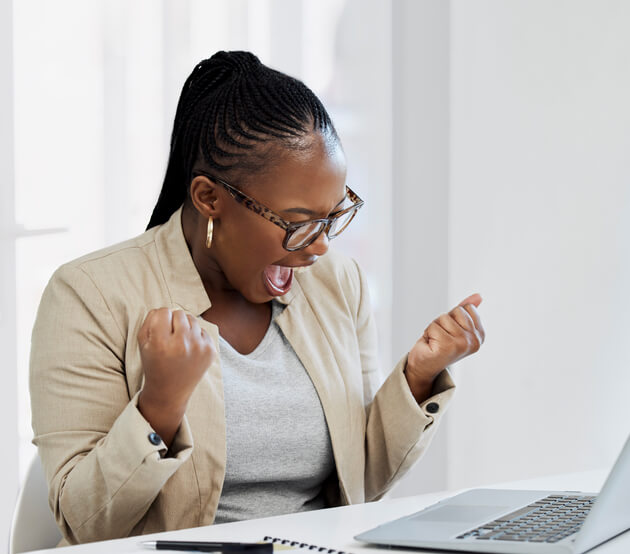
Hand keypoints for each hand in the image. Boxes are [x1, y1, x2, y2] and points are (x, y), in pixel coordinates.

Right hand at [137, 308, 215, 444]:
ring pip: (192, 319)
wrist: (170, 391)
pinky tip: (189, 350)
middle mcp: (182, 345)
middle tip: (169, 337)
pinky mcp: (210, 351)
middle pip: (179, 313)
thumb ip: (150, 320)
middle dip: (173, 322)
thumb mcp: (143, 343)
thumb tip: (165, 308)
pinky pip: (203, 330)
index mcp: (161, 344)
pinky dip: (196, 337)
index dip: (160, 319)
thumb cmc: (154, 364)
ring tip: (179, 343)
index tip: (159, 330)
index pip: (163, 311)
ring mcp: (199, 348)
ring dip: (185, 327)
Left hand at [405, 293, 484, 401]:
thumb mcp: (454, 324)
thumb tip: (479, 296)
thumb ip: (466, 311)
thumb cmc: (438, 344)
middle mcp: (474, 341)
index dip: (453, 316)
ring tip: (436, 341)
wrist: (423, 366)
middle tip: (441, 336)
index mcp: (480, 335)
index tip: (450, 331)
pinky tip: (431, 345)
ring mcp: (462, 345)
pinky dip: (428, 333)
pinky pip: (433, 326)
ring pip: (444, 318)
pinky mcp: (447, 347)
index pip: (468, 308)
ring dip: (435, 327)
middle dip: (444, 321)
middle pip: (457, 311)